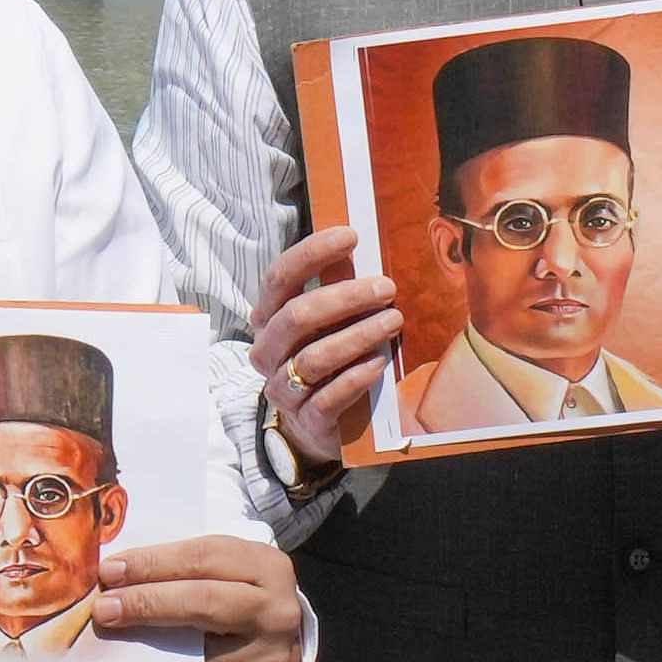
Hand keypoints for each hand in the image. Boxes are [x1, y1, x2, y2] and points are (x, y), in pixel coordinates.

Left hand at [103, 534, 306, 661]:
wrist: (275, 634)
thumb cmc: (232, 590)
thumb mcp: (220, 566)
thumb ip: (176, 566)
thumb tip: (113, 576)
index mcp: (266, 567)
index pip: (202, 559)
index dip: (151, 563)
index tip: (109, 572)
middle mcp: (276, 611)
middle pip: (204, 602)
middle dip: (146, 603)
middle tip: (104, 608)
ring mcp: (270, 657)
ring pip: (200, 655)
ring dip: (151, 648)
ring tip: (117, 639)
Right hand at [248, 227, 395, 467]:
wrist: (312, 425)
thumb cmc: (323, 358)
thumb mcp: (324, 323)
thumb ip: (334, 288)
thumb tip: (358, 243)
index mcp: (268, 318)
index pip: (279, 277)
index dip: (312, 253)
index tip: (350, 236)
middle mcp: (267, 350)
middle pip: (297, 316)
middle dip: (345, 297)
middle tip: (387, 288)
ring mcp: (283, 387)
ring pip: (314, 357)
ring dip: (357, 336)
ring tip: (393, 321)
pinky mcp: (305, 419)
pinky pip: (327, 397)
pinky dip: (354, 378)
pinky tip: (379, 364)